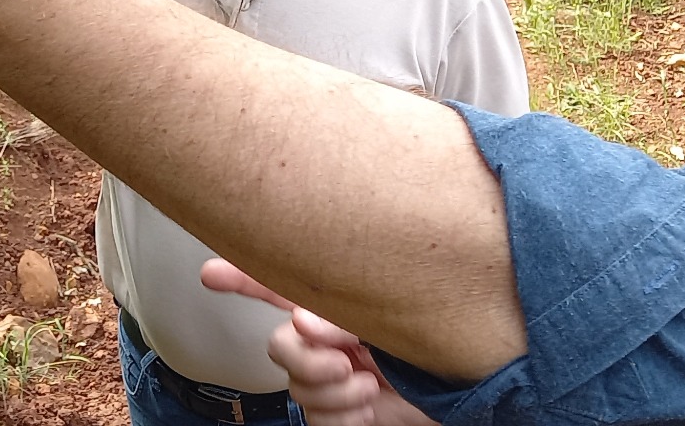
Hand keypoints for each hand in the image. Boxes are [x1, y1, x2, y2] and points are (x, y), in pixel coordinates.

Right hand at [201, 260, 439, 425]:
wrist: (474, 383)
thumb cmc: (441, 336)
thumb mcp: (390, 313)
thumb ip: (340, 313)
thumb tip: (300, 323)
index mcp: (339, 303)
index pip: (281, 284)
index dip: (241, 276)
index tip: (211, 274)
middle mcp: (332, 338)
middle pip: (280, 344)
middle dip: (305, 357)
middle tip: (342, 360)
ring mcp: (336, 378)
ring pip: (297, 386)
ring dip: (332, 390)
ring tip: (369, 384)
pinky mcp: (344, 414)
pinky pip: (318, 420)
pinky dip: (343, 415)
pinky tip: (370, 405)